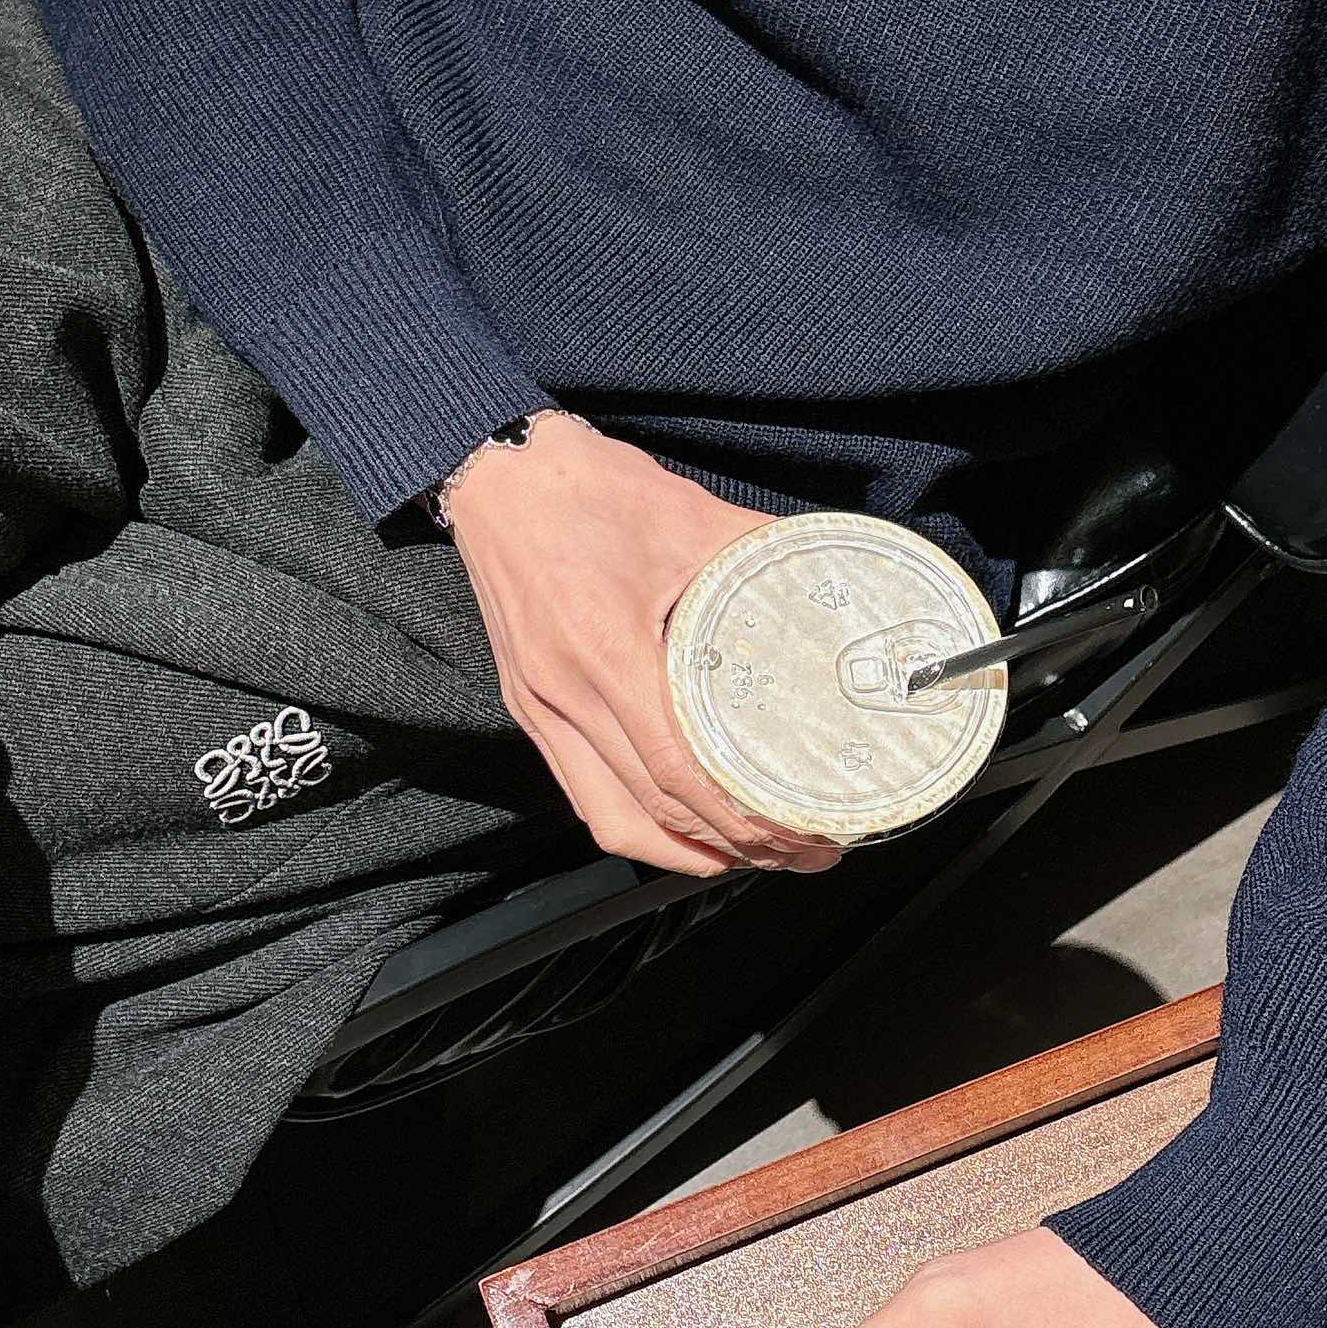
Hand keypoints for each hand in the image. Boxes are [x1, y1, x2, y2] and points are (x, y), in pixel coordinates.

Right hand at [449, 415, 842, 876]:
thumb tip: (830, 582)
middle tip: (803, 849)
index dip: (742, 816)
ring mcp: (538, 706)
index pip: (677, 768)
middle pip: (652, 809)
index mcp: (603, 648)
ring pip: (609, 816)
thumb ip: (760, 553)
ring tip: (749, 854)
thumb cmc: (583, 488)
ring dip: (682, 850)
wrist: (496, 473)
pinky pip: (582, 790)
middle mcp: (563, 692)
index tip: (801, 829)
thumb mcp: (688, 515)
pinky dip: (637, 822)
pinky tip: (682, 827)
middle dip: (733, 846)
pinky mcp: (529, 707)